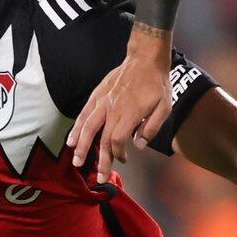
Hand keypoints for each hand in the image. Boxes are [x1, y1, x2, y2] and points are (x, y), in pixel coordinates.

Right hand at [67, 24, 173, 183]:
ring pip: (88, 127)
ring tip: (77, 161)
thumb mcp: (165, 106)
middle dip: (99, 160)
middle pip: (102, 139)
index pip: (117, 140)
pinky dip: (77, 127)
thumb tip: (139, 146)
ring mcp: (103, 101)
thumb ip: (152, 127)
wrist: (145, 58)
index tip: (123, 160)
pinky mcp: (97, 95)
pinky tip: (72, 139)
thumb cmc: (157, 84)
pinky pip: (84, 113)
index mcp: (130, 113)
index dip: (118, 153)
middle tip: (97, 177)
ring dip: (82, 146)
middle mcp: (113, 108)